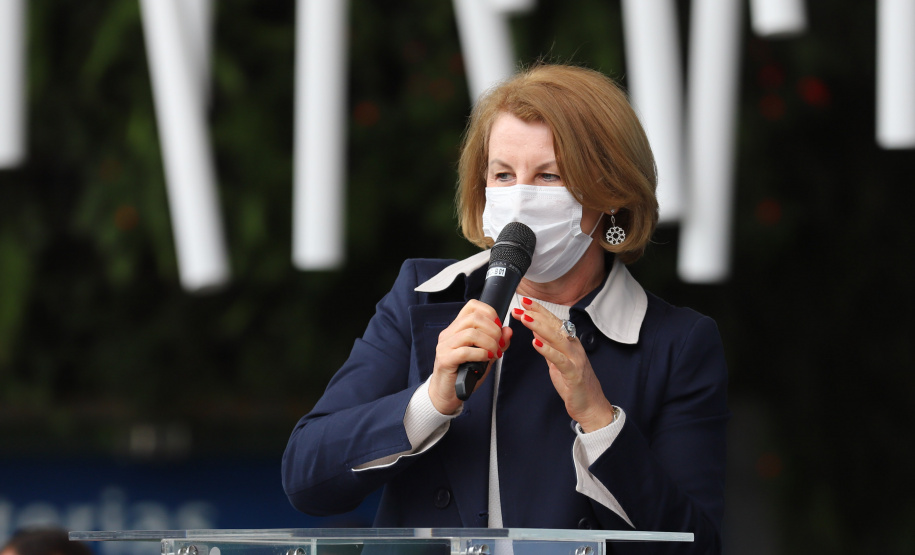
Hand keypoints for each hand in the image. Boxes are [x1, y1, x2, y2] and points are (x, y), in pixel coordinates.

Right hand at [428, 300, 512, 413]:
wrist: (447, 394)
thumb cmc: (464, 374)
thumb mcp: (485, 356)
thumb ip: (497, 343)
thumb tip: (508, 330)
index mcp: (457, 328)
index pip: (472, 306)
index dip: (490, 312)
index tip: (499, 326)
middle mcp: (449, 333)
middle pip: (474, 317)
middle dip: (493, 330)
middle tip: (499, 344)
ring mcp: (445, 346)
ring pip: (470, 333)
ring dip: (489, 343)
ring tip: (494, 353)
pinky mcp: (445, 360)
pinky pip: (465, 351)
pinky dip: (481, 354)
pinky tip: (486, 359)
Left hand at [511, 297, 614, 431]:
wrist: (591, 406)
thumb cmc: (574, 383)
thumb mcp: (557, 361)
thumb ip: (548, 346)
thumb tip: (536, 330)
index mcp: (570, 343)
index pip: (554, 322)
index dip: (540, 311)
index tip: (525, 302)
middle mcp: (574, 347)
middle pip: (555, 326)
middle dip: (537, 314)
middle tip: (521, 305)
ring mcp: (575, 359)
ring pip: (557, 338)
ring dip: (540, 327)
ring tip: (525, 318)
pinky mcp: (574, 374)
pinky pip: (560, 360)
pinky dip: (548, 351)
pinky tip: (536, 343)